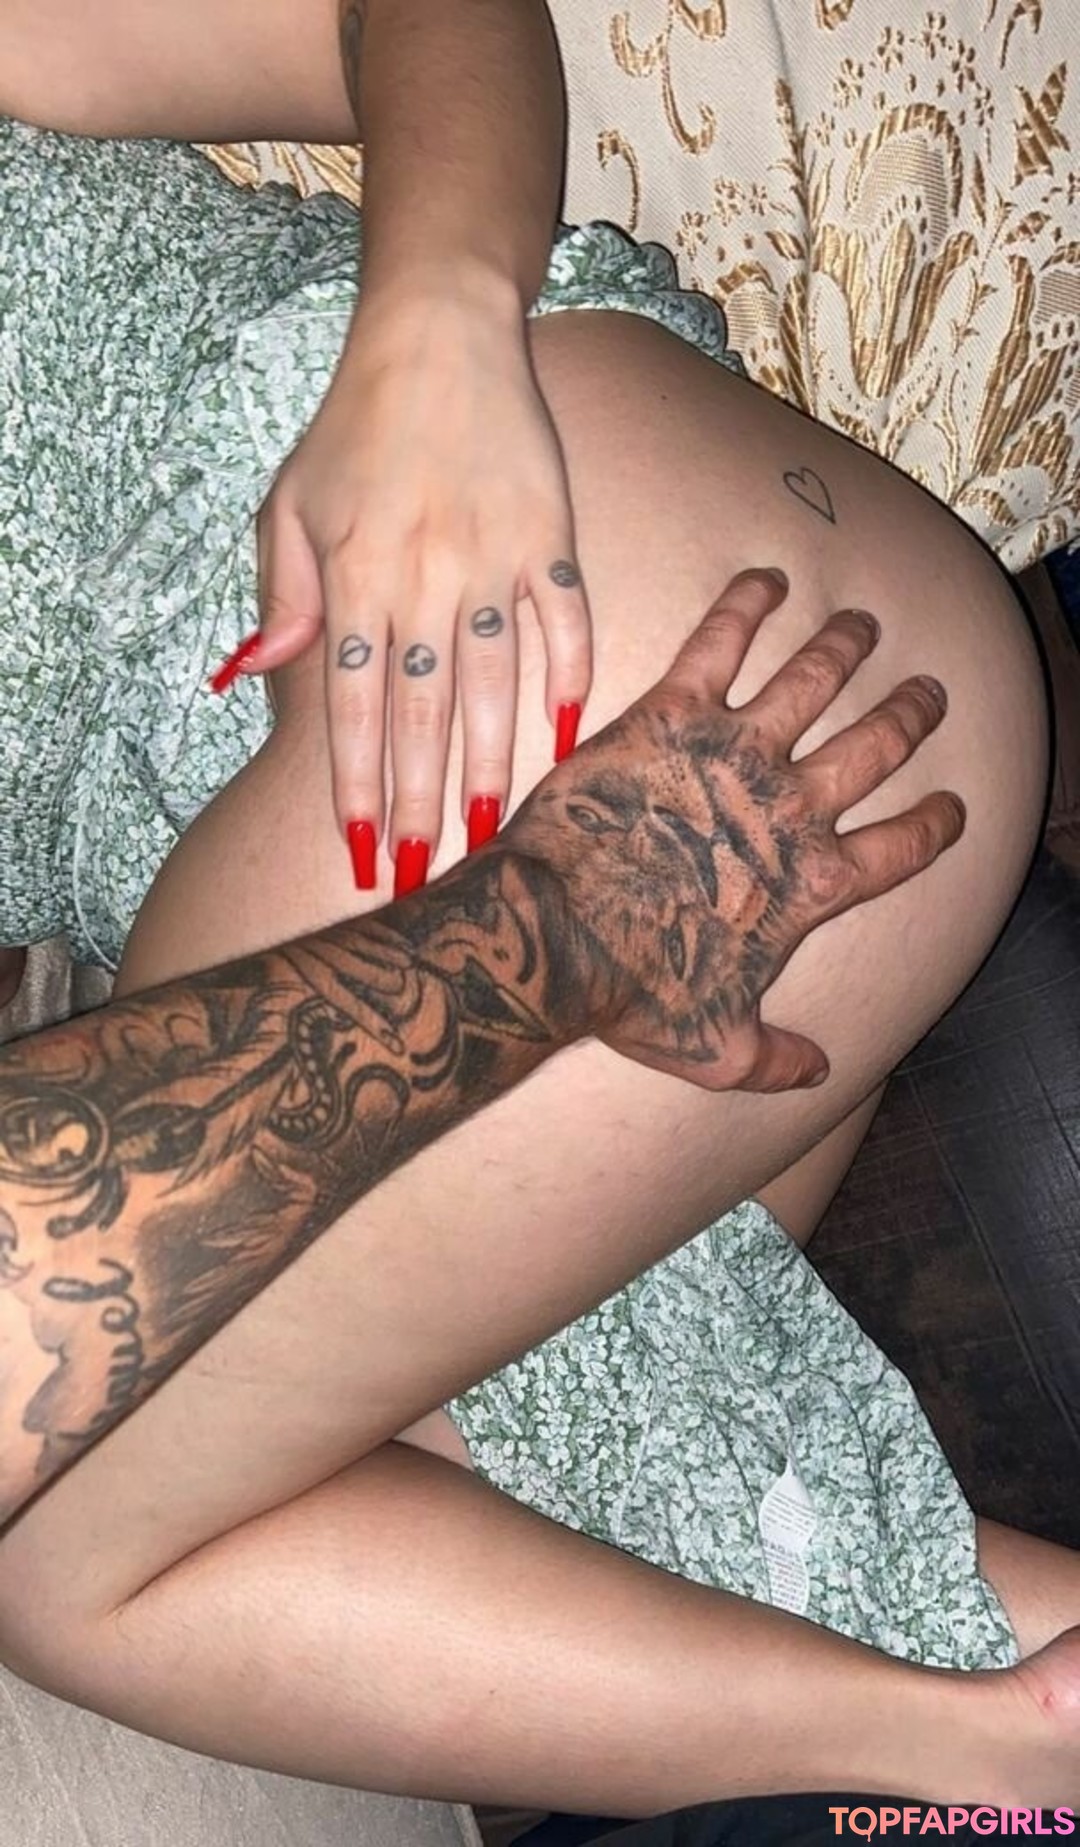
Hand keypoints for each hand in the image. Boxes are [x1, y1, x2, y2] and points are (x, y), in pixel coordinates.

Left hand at [247, 289, 591, 889]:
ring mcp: (494, 558)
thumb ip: (282, 594)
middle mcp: (423, 576)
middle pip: (420, 714)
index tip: (362, 850)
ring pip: (492, 684)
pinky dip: (572, 676)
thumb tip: (259, 673)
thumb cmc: (356, 426)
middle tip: (423, 876)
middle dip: (420, 803)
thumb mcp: (292, 501)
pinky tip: (572, 737)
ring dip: (492, 763)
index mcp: (355, 574)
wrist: (439, 337)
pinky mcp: (552, 535)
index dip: (358, 784)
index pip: (352, 705)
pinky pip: (568, 620)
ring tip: (493, 834)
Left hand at [507, 567, 964, 1091]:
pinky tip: (765, 578)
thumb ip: (775, 1059)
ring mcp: (735, 753)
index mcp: (810, 887)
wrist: (554, 936)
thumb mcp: (715, 1050)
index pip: (899, 850)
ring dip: (845, 648)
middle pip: (873, 747)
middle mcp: (789, 809)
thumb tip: (815, 1074)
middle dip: (908, 716)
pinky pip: (719, 641)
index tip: (951, 808)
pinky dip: (747, 604)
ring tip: (863, 625)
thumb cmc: (632, 993)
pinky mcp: (671, 712)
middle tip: (928, 693)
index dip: (933, 827)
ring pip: (813, 680)